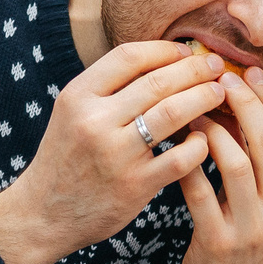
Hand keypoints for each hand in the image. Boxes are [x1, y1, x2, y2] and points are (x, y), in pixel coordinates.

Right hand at [0, 41, 226, 263]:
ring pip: (173, 113)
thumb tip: (162, 59)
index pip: (129, 56)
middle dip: (195, 70)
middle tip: (216, 67)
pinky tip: (205, 139)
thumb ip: (109, 88)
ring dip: (203, 98)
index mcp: (78, 96)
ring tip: (219, 94)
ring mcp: (115, 154)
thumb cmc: (67, 157)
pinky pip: (180, 158)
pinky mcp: (134, 186)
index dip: (164, 50)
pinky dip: (199, 145)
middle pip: (158, 82)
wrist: (43, 214)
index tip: (186, 51)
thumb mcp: (73, 112)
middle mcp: (95, 121)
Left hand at [180, 66, 262, 263]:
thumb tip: (243, 102)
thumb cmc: (244, 237)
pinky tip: (175, 144)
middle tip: (221, 78)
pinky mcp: (219, 242)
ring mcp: (252, 228)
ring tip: (193, 107)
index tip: (249, 71)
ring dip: (214, 130)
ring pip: (237, 164)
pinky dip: (187, 163)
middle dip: (244, 104)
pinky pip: (201, 193)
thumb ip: (260, 160)